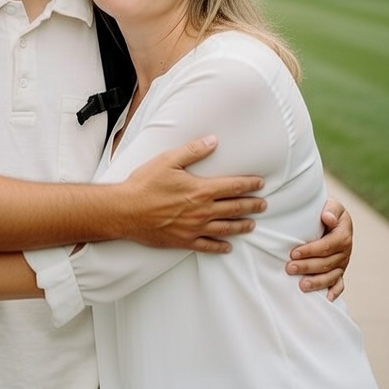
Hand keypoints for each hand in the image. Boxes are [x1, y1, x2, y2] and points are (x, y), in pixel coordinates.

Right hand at [124, 136, 263, 252]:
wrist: (125, 211)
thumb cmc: (144, 184)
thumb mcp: (167, 160)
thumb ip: (193, 151)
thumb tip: (213, 141)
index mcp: (201, 190)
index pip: (234, 187)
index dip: (250, 184)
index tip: (260, 184)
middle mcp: (202, 211)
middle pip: (235, 208)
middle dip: (252, 206)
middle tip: (263, 205)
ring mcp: (194, 228)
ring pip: (225, 228)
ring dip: (241, 225)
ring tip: (251, 224)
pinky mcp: (184, 241)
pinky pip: (207, 246)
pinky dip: (220, 247)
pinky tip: (227, 246)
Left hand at [285, 200, 351, 300]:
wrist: (333, 218)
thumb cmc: (328, 212)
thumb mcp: (332, 205)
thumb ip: (331, 209)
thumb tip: (327, 218)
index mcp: (343, 236)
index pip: (327, 246)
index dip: (310, 250)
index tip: (293, 253)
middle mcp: (345, 252)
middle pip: (326, 263)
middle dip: (307, 266)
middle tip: (289, 268)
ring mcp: (343, 263)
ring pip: (331, 276)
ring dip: (317, 282)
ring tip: (301, 286)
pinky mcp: (340, 271)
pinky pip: (340, 284)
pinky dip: (335, 292)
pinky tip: (326, 298)